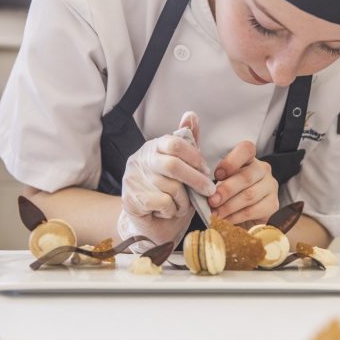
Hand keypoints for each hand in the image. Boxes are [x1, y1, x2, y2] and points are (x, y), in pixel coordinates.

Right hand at [119, 112, 214, 243]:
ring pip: (171, 187)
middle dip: (196, 180)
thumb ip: (188, 143)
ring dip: (184, 201)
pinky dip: (172, 210)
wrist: (151, 224)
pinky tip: (168, 212)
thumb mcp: (183, 167)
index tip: (205, 169)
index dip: (194, 156)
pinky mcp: (130, 199)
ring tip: (181, 205)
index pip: (174, 143)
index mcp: (153, 147)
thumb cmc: (170, 193)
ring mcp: (132, 179)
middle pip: (174, 165)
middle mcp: (139, 159)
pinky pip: (164, 203)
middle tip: (208, 190)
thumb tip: (191, 115)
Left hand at [209, 141, 278, 224]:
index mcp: (249, 158)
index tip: (217, 175)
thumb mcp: (223, 182)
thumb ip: (216, 180)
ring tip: (215, 214)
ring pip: (249, 195)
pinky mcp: (273, 205)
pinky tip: (225, 220)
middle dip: (226, 190)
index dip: (231, 162)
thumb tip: (203, 187)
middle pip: (246, 176)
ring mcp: (270, 187)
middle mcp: (263, 170)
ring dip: (229, 206)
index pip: (246, 150)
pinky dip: (236, 217)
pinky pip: (253, 210)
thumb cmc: (231, 195)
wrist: (246, 217)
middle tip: (212, 201)